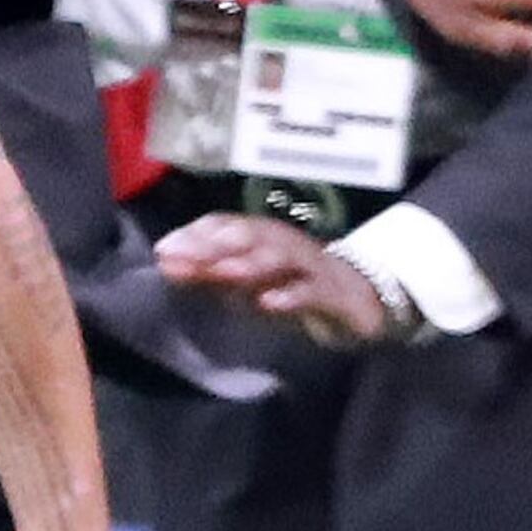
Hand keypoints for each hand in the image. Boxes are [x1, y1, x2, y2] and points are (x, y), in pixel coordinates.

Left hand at [154, 212, 391, 347]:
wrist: (368, 303)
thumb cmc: (296, 290)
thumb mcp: (250, 284)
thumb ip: (211, 275)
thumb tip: (165, 261)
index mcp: (264, 239)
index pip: (227, 226)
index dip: (196, 234)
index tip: (163, 250)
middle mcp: (286, 245)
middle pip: (251, 235)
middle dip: (214, 244)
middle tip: (181, 256)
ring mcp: (313, 267)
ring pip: (280, 257)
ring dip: (248, 262)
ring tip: (219, 271)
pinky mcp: (336, 294)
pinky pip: (313, 291)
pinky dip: (292, 295)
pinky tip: (269, 303)